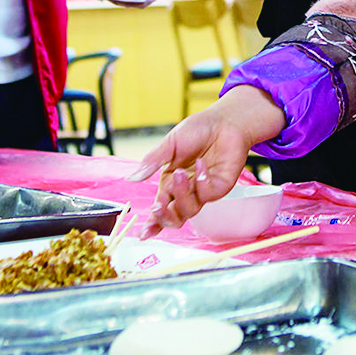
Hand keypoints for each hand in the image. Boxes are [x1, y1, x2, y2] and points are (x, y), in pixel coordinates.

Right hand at [127, 86, 284, 233]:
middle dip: (164, 216)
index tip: (143, 233)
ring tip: (180, 174)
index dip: (152, 223)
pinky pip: (208, 195)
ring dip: (181, 195)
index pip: (159, 207)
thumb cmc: (197, 130)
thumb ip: (152, 162)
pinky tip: (201, 164)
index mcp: (170, 182)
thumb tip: (132, 178)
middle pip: (174, 217)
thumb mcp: (170, 143)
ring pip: (190, 210)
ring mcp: (203, 190)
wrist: (223, 121)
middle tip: (158, 206)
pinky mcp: (220, 187)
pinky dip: (202, 181)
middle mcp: (186, 190)